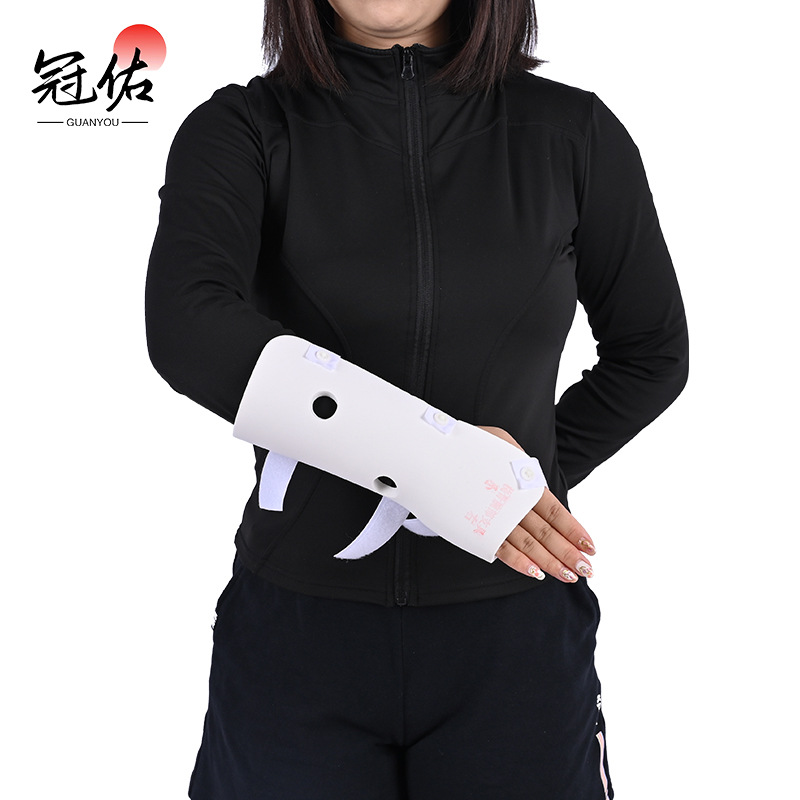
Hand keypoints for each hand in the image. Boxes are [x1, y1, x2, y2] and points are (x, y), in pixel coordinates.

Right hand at [478, 426, 595, 582]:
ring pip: (530, 546)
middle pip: (547, 533)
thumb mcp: (501, 443)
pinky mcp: (475, 530)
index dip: (574, 530)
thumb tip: (532, 484)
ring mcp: (494, 518)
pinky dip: (520, 564)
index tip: (590, 546)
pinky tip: (536, 574)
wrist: (427, 453)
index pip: (556, 511)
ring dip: (551, 563)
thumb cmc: (463, 443)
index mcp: (523, 480)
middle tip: (587, 569)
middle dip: (569, 553)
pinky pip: (502, 551)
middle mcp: (513, 501)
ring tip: (569, 576)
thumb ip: (519, 466)